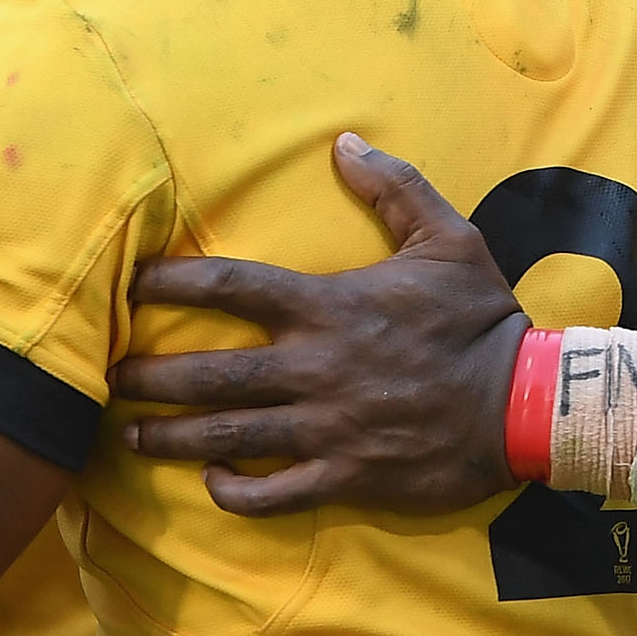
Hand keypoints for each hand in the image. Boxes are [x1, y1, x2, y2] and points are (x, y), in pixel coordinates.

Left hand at [118, 133, 525, 515]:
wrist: (528, 403)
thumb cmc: (484, 318)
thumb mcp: (449, 237)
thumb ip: (394, 187)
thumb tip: (344, 142)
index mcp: (328, 305)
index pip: (228, 285)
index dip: (170, 282)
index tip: (131, 283)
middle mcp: (315, 367)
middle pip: (208, 374)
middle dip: (148, 377)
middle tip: (108, 378)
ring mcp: (327, 427)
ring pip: (226, 436)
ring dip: (169, 438)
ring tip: (129, 435)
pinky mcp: (346, 476)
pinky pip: (273, 493)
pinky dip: (234, 490)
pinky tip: (212, 480)